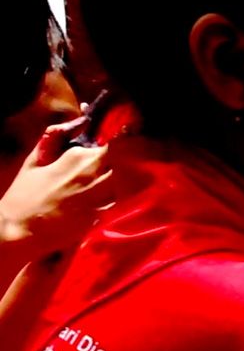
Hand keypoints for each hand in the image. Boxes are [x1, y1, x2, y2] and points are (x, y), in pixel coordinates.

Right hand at [1, 123, 113, 257]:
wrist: (21, 229)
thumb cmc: (24, 193)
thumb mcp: (35, 160)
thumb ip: (56, 137)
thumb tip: (79, 121)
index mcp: (79, 159)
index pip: (110, 145)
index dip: (108, 147)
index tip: (100, 149)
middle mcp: (95, 178)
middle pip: (116, 166)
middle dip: (107, 166)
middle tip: (88, 172)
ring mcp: (100, 199)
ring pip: (115, 186)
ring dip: (106, 184)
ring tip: (84, 189)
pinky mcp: (100, 218)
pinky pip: (110, 204)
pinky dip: (102, 201)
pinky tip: (83, 204)